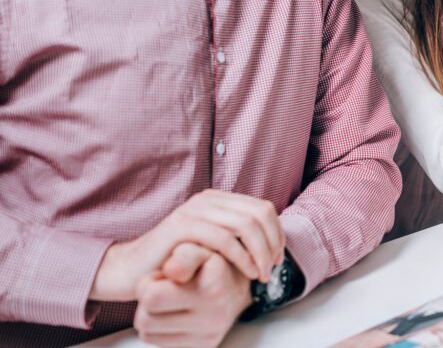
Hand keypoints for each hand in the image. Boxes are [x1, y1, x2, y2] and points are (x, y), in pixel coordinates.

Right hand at [90, 190, 284, 300]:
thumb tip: (274, 243)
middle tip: (274, 268)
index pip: (262, 208)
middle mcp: (207, 199)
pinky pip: (224, 239)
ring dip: (261, 252)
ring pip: (246, 225)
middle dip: (273, 243)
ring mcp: (194, 210)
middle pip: (259, 214)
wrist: (132, 269)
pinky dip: (243, 257)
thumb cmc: (177, 261)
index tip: (278, 258)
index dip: (277, 233)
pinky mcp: (182, 226)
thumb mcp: (212, 243)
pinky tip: (248, 273)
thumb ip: (236, 235)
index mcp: (218, 199)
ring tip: (263, 274)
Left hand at [134, 250, 250, 347]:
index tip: (165, 273)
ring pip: (148, 331)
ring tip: (169, 300)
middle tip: (162, 286)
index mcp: (212, 286)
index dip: (149, 281)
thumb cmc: (211, 265)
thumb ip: (185, 254)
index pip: (152, 296)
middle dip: (147, 298)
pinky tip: (174, 315)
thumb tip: (172, 270)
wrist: (237, 289)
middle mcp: (214, 314)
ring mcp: (207, 334)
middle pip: (145, 316)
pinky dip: (160, 328)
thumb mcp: (202, 249)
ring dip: (151, 314)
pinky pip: (159, 343)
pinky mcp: (202, 347)